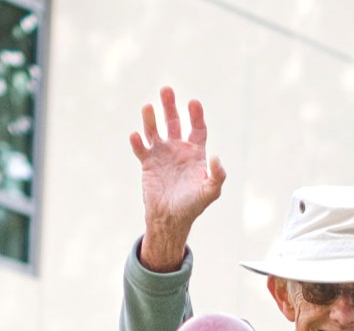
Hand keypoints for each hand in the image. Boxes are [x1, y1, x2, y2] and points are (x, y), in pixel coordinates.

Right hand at [130, 87, 225, 271]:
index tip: (193, 102)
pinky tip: (136, 135)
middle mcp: (178, 149)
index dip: (195, 115)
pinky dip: (137, 142)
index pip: (197, 128)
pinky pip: (141, 148)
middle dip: (170, 106)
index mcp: (195, 152)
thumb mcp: (210, 192)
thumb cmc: (193, 205)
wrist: (171, 218)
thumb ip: (217, 176)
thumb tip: (217, 158)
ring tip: (148, 107)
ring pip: (154, 131)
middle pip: (174, 121)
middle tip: (166, 90)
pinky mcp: (147, 163)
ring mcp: (161, 154)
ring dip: (151, 119)